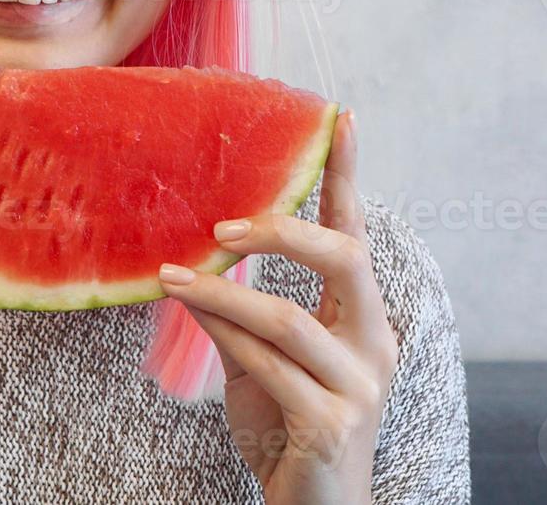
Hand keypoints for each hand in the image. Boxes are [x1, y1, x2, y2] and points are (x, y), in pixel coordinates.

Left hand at [157, 108, 397, 504]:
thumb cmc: (288, 431)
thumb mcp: (261, 361)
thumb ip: (240, 312)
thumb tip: (192, 257)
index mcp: (362, 320)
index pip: (355, 236)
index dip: (347, 176)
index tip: (340, 115)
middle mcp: (374, 344)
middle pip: (346, 260)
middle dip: (282, 230)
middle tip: (221, 223)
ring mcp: (359, 386)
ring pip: (289, 317)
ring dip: (222, 292)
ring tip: (172, 276)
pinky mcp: (331, 423)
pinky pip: (268, 365)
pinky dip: (224, 333)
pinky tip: (192, 313)